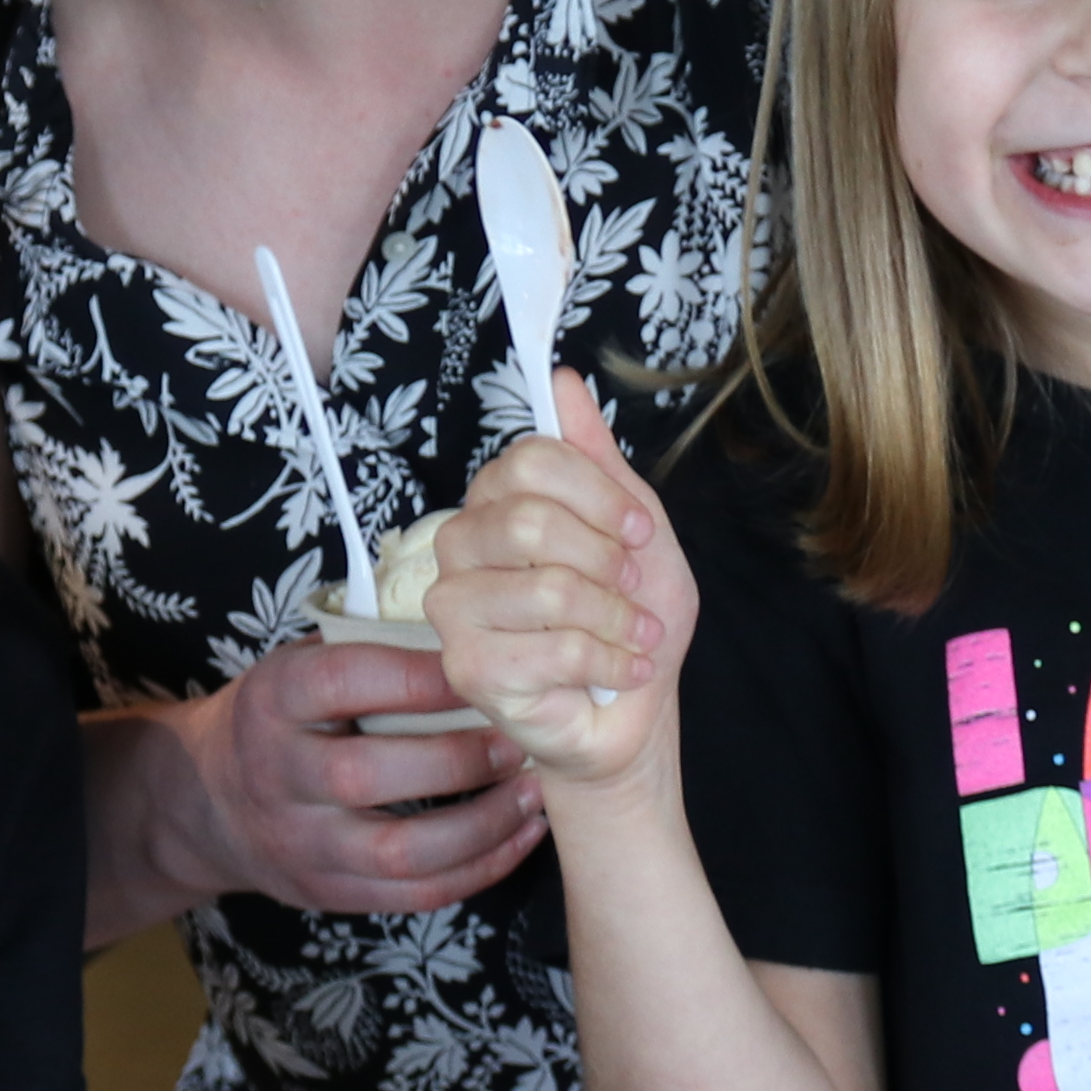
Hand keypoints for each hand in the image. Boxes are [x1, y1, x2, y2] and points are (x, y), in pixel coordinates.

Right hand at [156, 632, 545, 920]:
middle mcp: (277, 774)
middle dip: (458, 760)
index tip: (482, 668)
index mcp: (273, 701)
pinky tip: (518, 836)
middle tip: (519, 741)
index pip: (342, 684)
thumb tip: (471, 625)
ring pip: (397, 851)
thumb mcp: (299, 666)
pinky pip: (413, 895)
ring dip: (481, 826)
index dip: (418, 678)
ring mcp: (300, 842)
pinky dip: (479, 869)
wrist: (208, 800)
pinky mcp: (326, 892)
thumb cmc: (283, 718)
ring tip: (533, 795)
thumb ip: (367, 650)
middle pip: (366, 775)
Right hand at [428, 375, 690, 795]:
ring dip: (615, 617)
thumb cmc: (626, 619)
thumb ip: (596, 458)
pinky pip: (553, 649)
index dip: (599, 496)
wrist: (631, 711)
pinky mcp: (467, 668)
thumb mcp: (633, 526)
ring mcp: (453, 608)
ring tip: (635, 635)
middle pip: (529, 520)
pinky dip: (610, 659)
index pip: (531, 461)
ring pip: (546, 587)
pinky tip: (623, 669)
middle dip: (605, 560)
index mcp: (495, 503)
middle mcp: (459, 546)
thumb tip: (562, 380)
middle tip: (633, 587)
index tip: (636, 533)